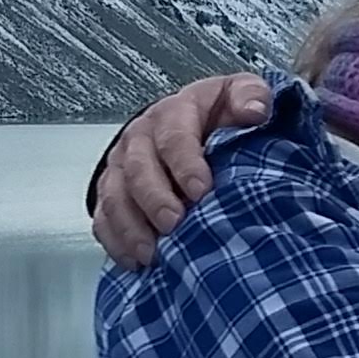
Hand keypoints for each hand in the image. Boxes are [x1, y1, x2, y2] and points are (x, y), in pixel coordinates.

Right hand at [91, 72, 272, 265]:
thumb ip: (250, 97)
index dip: (186, 164)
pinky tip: (135, 261)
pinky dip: (117, 242)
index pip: (174, 136)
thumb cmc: (216, 115)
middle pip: (138, 169)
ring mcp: (121, 165)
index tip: (202, 191)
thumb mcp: (238, 96)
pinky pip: (104, 218)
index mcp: (173, 113)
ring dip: (131, 226)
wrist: (190, 122)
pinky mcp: (112, 192)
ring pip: (115, 196)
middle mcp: (140, 138)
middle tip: (174, 225)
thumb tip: (254, 111)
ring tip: (152, 253)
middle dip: (155, 199)